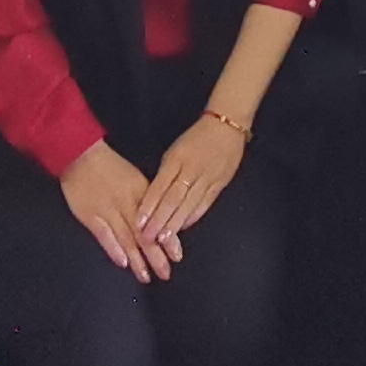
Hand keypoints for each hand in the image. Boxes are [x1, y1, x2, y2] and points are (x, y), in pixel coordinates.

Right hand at [60, 142, 180, 280]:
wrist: (81, 154)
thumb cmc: (109, 166)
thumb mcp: (134, 178)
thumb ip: (146, 199)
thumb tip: (160, 221)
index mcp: (140, 192)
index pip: (158, 220)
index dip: (168, 239)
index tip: (177, 255)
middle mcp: (127, 203)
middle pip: (144, 233)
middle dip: (156, 256)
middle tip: (165, 273)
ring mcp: (108, 210)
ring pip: (126, 238)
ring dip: (137, 260)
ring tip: (146, 276)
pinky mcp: (90, 215)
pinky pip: (103, 235)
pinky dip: (113, 249)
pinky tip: (123, 262)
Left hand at [137, 114, 245, 248]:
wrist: (227, 126)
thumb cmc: (196, 138)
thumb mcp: (175, 150)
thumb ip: (165, 173)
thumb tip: (153, 198)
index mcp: (176, 159)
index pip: (160, 187)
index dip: (149, 206)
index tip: (139, 223)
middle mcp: (191, 170)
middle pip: (173, 199)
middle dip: (159, 220)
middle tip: (147, 238)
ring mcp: (207, 178)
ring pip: (188, 205)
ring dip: (175, 223)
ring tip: (164, 239)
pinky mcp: (219, 184)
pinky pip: (204, 204)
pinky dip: (193, 217)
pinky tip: (183, 227)